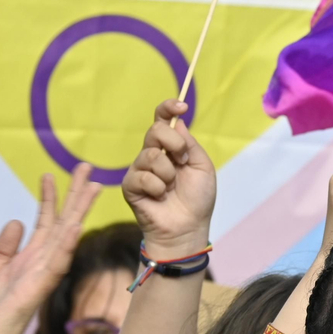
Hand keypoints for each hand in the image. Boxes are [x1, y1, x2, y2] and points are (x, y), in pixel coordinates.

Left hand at [0, 163, 101, 333]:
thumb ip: (4, 248)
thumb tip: (14, 222)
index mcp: (30, 261)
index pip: (47, 224)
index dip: (51, 199)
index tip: (54, 174)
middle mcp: (41, 266)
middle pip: (63, 224)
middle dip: (74, 196)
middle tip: (86, 167)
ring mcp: (41, 277)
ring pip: (65, 237)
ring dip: (79, 212)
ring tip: (92, 186)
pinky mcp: (36, 290)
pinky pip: (55, 262)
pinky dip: (66, 243)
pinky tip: (75, 225)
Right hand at [121, 100, 216, 258]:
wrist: (188, 227)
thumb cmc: (198, 200)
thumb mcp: (202, 167)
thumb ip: (190, 144)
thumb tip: (177, 122)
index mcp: (170, 148)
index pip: (163, 120)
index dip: (168, 108)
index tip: (181, 106)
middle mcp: (153, 154)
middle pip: (155, 130)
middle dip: (173, 143)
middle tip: (182, 161)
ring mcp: (140, 169)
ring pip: (150, 154)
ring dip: (168, 173)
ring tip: (171, 188)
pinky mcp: (130, 185)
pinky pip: (142, 176)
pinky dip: (157, 187)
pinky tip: (160, 197)